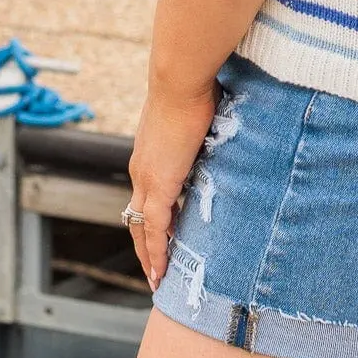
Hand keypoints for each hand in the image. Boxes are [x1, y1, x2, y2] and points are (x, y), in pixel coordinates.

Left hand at [125, 79, 217, 290]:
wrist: (181, 80)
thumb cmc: (195, 89)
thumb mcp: (197, 118)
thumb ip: (202, 135)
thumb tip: (220, 134)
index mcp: (148, 155)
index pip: (145, 196)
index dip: (151, 218)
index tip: (162, 236)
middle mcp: (140, 170)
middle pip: (136, 217)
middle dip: (145, 245)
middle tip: (155, 268)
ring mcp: (146, 178)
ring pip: (141, 228)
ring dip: (149, 254)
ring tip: (158, 278)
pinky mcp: (159, 184)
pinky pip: (155, 228)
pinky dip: (157, 251)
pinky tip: (162, 271)